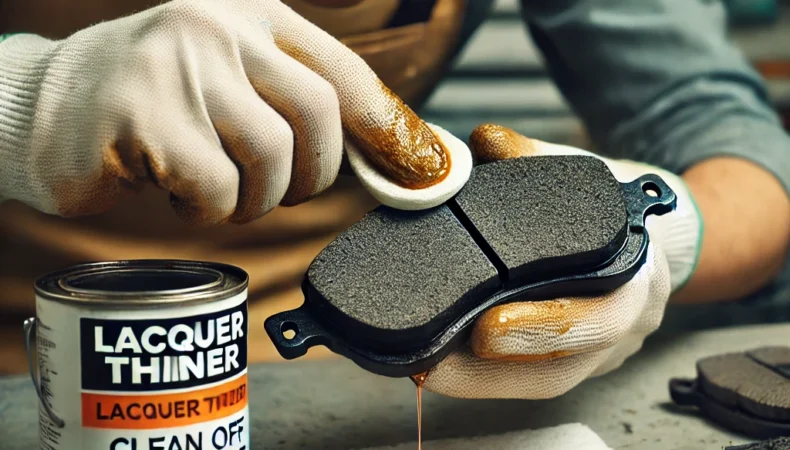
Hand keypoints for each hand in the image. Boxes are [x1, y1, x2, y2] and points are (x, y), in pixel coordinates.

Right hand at [0, 0, 465, 224]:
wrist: (44, 109)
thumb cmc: (153, 105)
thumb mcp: (229, 81)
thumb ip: (291, 102)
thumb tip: (383, 151)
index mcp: (250, 14)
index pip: (343, 70)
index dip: (387, 125)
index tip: (419, 166)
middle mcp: (218, 27)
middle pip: (318, 116)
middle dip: (314, 174)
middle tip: (283, 193)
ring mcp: (179, 65)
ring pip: (271, 157)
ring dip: (257, 198)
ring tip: (222, 193)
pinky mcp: (142, 114)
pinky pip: (218, 188)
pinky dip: (210, 210)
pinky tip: (181, 194)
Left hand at [420, 125, 702, 398]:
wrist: (651, 241)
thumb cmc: (615, 209)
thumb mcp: (585, 174)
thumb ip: (536, 157)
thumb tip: (485, 140)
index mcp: (631, 280)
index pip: (597, 319)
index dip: (542, 329)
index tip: (485, 329)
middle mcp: (618, 328)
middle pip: (559, 370)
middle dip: (491, 371)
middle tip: (431, 362)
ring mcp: (596, 353)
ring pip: (537, 384)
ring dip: (476, 382)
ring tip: (420, 367)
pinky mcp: (571, 362)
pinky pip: (527, 380)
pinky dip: (481, 376)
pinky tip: (437, 365)